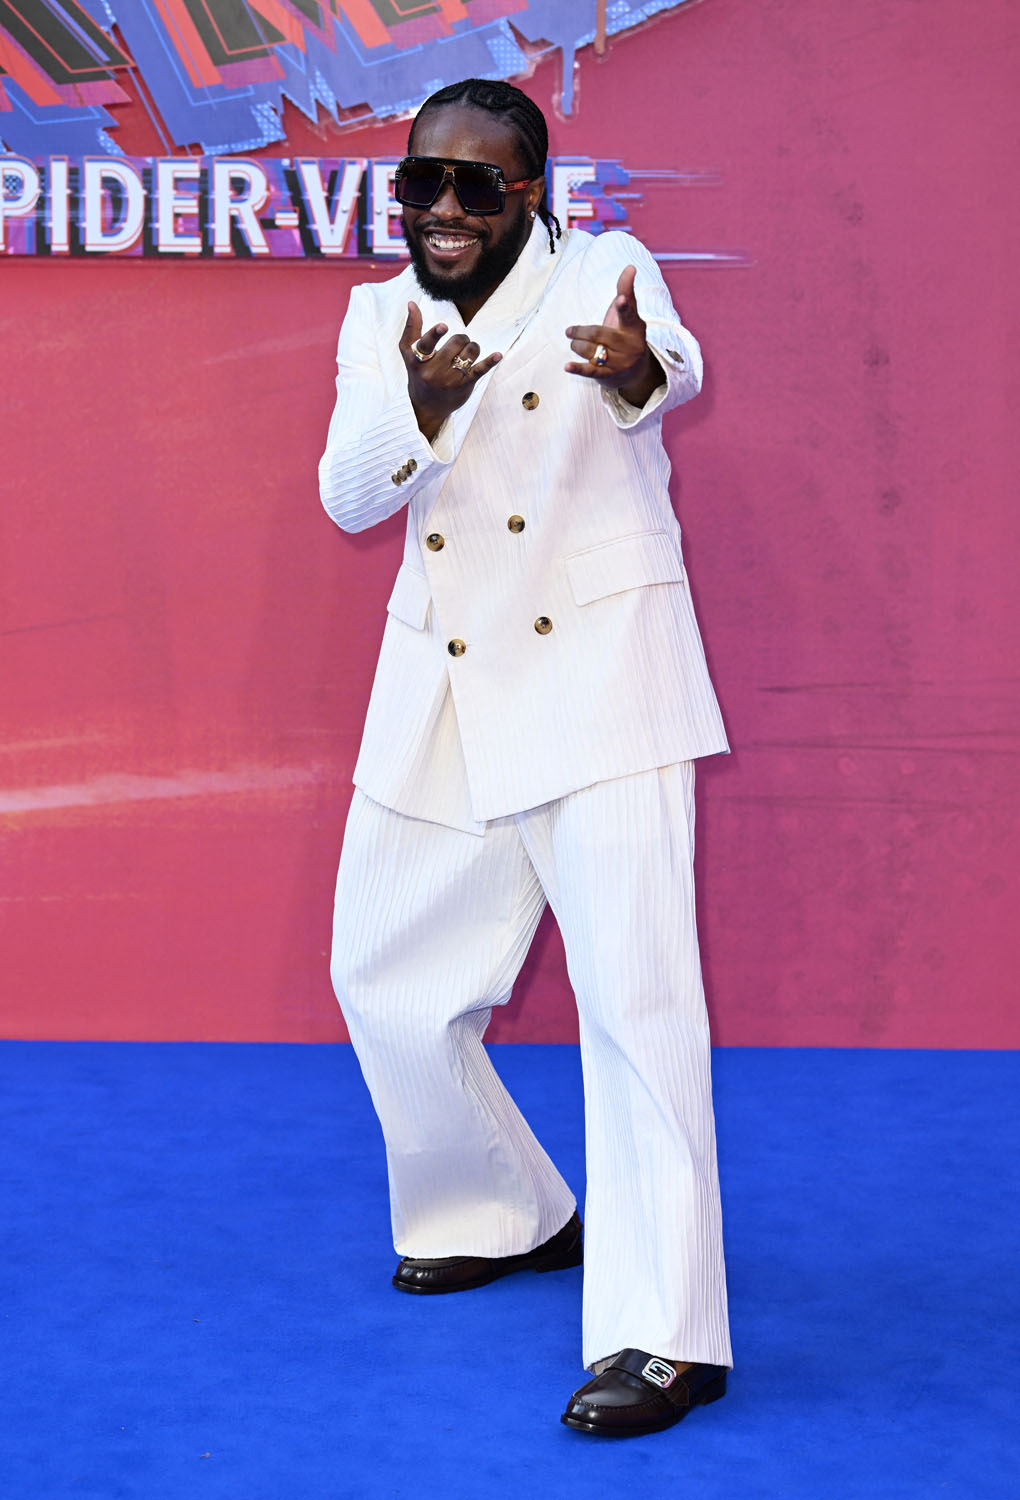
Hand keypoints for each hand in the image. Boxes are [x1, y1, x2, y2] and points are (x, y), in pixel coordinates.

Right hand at [400, 302, 502, 442]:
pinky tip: (498, 355)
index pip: (426, 345)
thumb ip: (412, 328)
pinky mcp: (464, 385)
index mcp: (418, 361)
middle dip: (461, 339)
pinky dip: (490, 361)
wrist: (426, 407)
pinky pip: (480, 370)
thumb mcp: (408, 354)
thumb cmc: (418, 374)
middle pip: (456, 342)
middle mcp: (433, 372)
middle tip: (457, 346)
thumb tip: (412, 303)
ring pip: (470, 351)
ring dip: (472, 348)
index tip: (443, 327)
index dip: (435, 334)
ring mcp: (450, 379)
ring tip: (465, 355)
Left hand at [565, 265, 662, 406]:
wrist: (636, 371)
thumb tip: (630, 266)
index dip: (624, 306)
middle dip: (580, 332)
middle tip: (569, 331)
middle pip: (599, 334)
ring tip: (574, 344)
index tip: (621, 298)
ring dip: (577, 345)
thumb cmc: (626, 334)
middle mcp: (630, 345)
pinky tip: (567, 366)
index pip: (628, 313)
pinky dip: (578, 368)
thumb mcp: (628, 315)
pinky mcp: (609, 376)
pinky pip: (591, 371)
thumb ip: (625, 292)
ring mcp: (620, 362)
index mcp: (635, 326)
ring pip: (591, 350)